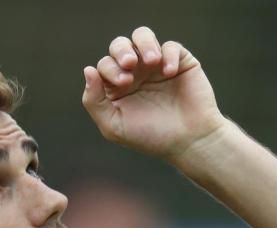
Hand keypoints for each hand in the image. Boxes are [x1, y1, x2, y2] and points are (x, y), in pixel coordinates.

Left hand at [81, 26, 226, 162]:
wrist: (188, 142)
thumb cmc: (150, 137)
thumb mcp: (114, 126)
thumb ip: (94, 101)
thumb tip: (88, 70)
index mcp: (116, 87)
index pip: (104, 65)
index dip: (109, 68)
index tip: (124, 83)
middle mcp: (134, 73)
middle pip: (119, 46)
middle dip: (121, 51)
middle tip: (129, 65)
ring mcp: (156, 66)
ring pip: (142, 36)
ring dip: (143, 43)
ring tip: (151, 60)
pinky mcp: (179, 62)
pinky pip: (171, 46)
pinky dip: (168, 55)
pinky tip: (169, 73)